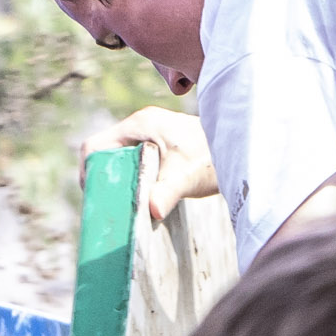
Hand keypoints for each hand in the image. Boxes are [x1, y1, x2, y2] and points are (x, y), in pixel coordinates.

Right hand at [74, 107, 214, 223]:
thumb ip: (168, 192)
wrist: (244, 149)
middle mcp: (141, 125)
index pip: (96, 146)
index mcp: (141, 124)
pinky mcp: (159, 146)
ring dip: (118, 181)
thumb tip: (152, 211)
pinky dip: (131, 180)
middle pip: (104, 153)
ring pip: (118, 159)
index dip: (90, 172)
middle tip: (108, 206)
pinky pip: (133, 162)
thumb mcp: (188, 176)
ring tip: (121, 205)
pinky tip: (140, 199)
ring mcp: (150, 134)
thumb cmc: (214, 158)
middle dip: (103, 179)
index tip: (97, 197)